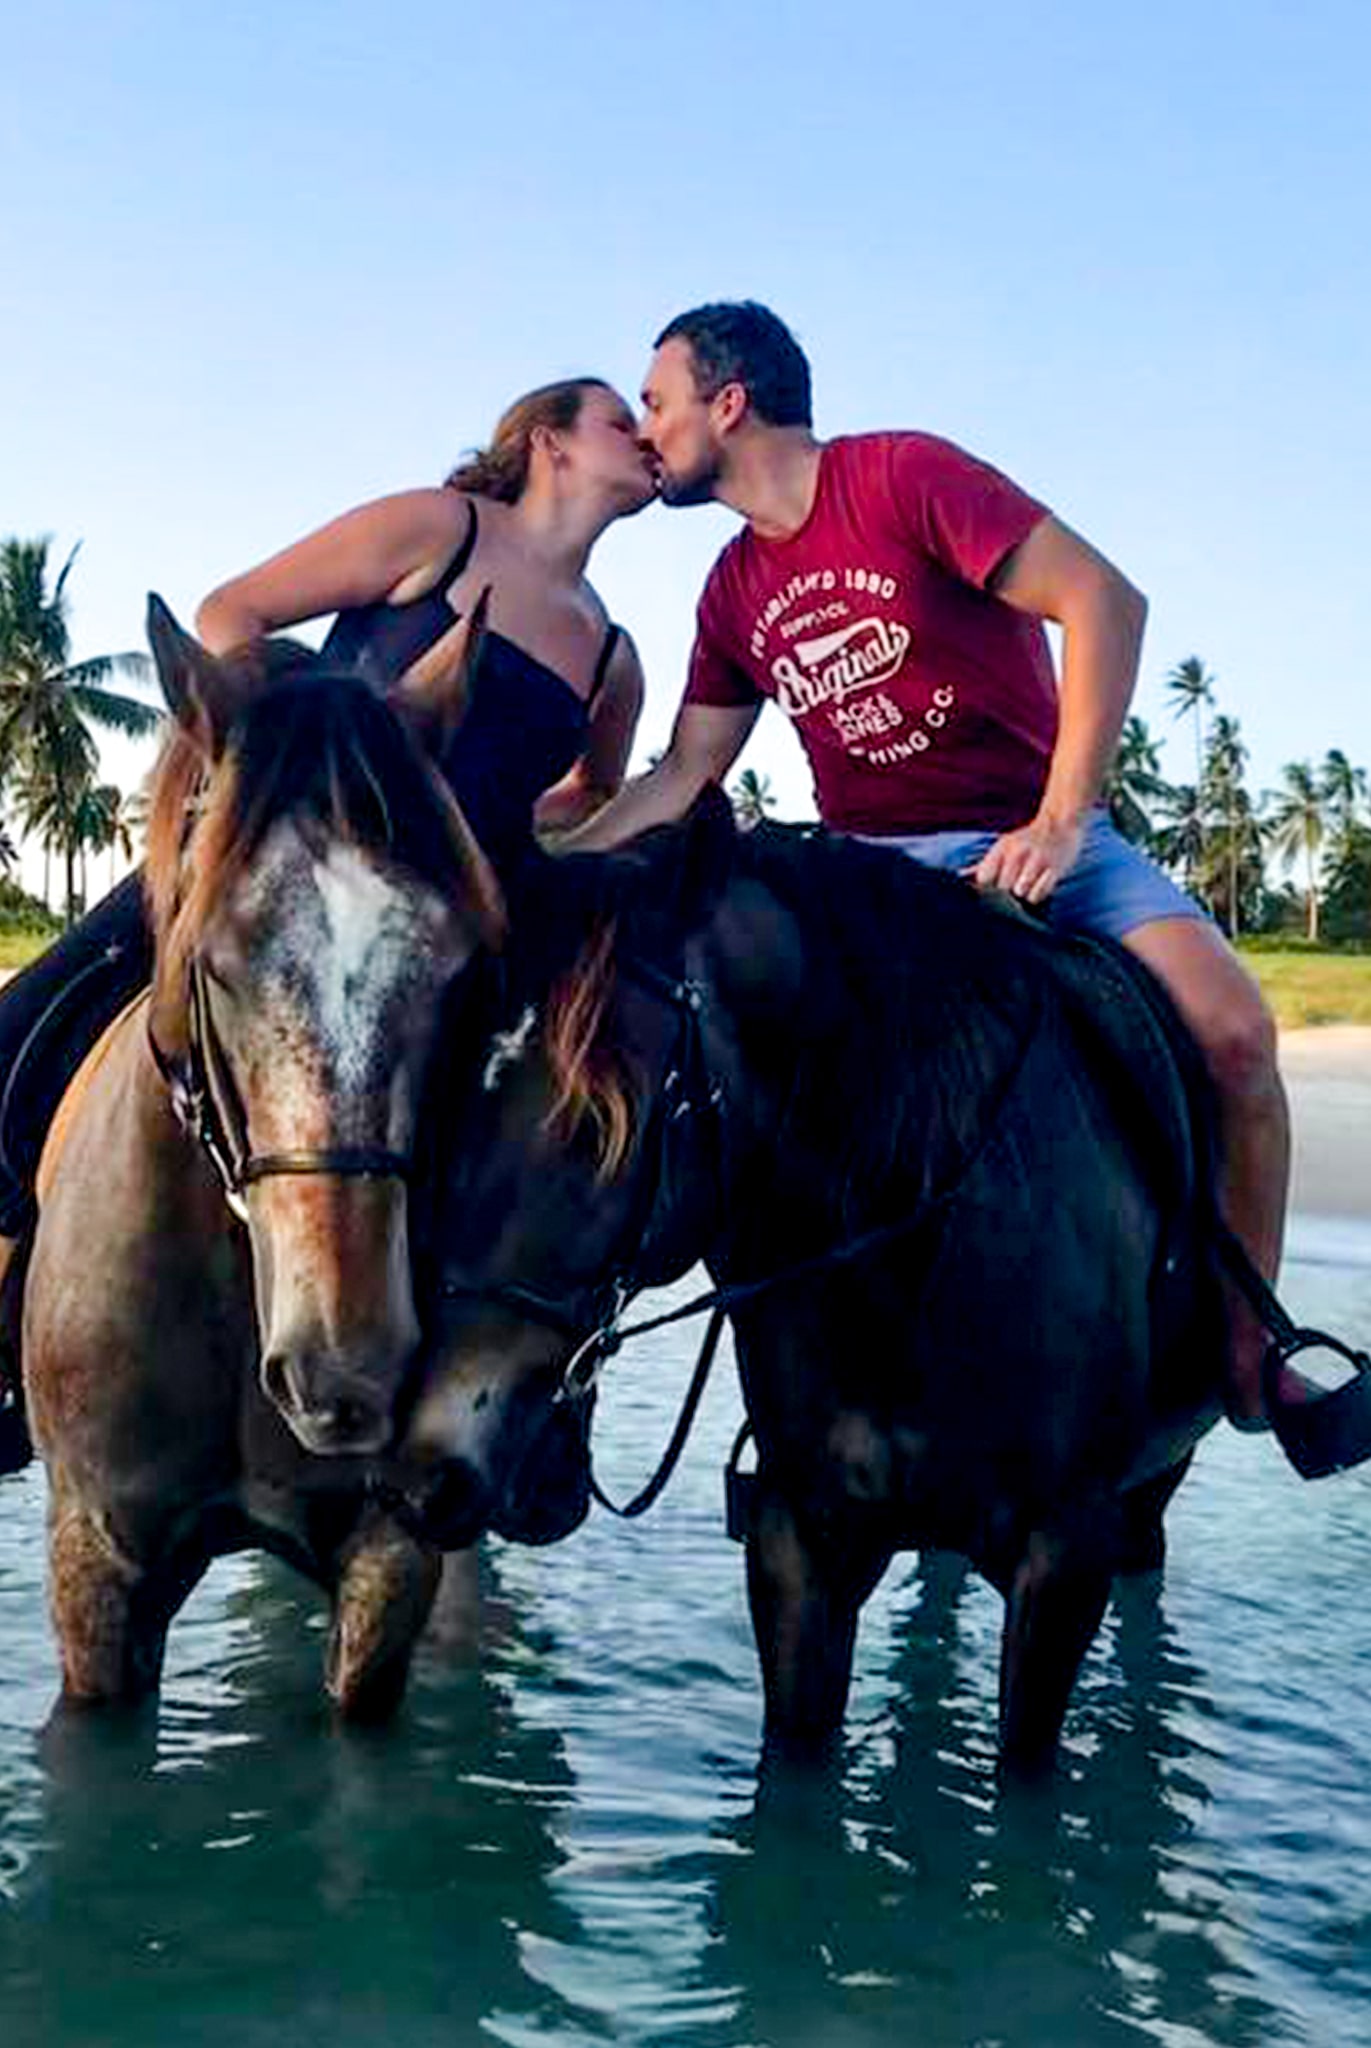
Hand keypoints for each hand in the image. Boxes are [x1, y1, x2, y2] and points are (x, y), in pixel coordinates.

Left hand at [967, 814, 1084, 903]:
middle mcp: (1018, 852)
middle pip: (1002, 888)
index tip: (992, 890)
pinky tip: (1038, 887)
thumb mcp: (1003, 847)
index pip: (984, 878)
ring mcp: (1037, 860)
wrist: (1060, 822)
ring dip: (1022, 896)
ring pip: (1021, 893)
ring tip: (1026, 888)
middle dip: (1006, 894)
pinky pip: (1039, 894)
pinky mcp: (1055, 868)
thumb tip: (959, 877)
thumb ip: (983, 865)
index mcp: (1002, 848)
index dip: (987, 888)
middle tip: (1012, 889)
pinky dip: (1037, 895)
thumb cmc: (1027, 840)